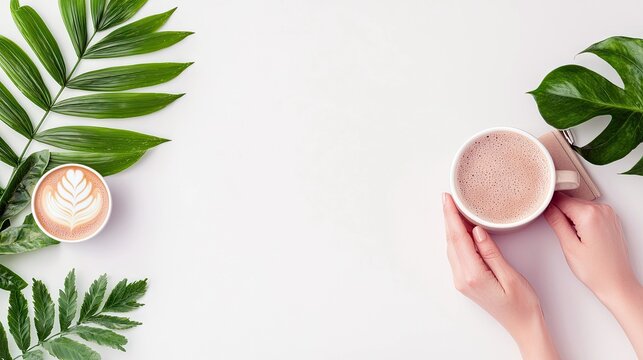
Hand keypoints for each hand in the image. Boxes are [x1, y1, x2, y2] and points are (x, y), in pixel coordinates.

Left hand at [443, 193, 558, 359]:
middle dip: (448, 218)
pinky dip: (456, 239)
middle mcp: (462, 278)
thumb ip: (490, 252)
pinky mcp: (466, 282)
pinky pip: (457, 255)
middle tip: (447, 198)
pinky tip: (460, 230)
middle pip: (451, 241)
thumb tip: (476, 231)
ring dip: (451, 228)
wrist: (523, 326)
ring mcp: (462, 281)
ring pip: (452, 248)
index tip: (448, 200)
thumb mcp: (510, 275)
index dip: (452, 217)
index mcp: (472, 275)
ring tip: (452, 208)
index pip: (458, 239)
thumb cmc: (522, 305)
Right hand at [544, 192, 642, 357]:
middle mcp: (602, 210)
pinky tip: (583, 235)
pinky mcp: (610, 219)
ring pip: (579, 205)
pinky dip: (582, 219)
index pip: (560, 199)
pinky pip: (589, 211)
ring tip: (574, 237)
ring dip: (571, 216)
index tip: (542, 214)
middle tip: (560, 233)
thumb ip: (556, 222)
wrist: (617, 282)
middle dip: (560, 212)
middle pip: (570, 201)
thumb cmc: (596, 270)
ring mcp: (609, 213)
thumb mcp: (569, 246)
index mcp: (590, 214)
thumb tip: (547, 208)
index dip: (548, 206)